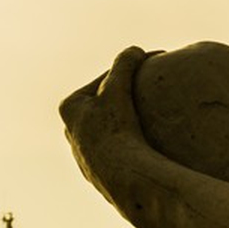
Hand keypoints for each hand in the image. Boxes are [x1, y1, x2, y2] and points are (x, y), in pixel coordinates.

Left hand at [60, 46, 153, 209]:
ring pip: (114, 130)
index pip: (103, 81)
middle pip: (106, 105)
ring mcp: (87, 157)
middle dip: (128, 96)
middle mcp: (73, 134)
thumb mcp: (118, 88)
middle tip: (155, 89)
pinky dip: (137, 144)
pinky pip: (123, 152)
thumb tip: (134, 50)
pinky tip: (158, 143)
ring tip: (159, 116)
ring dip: (133, 121)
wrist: (123, 177)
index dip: (130, 70)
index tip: (153, 64)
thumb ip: (124, 64)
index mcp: (70, 108)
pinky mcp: (104, 176)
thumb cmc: (116, 128)